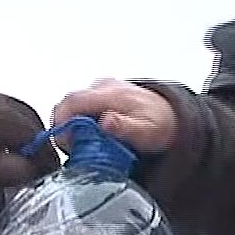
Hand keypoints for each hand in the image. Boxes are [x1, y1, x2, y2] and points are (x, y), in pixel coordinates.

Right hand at [50, 79, 177, 154]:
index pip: (72, 101)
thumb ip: (125, 128)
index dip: (60, 122)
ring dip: (73, 126)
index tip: (64, 142)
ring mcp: (101, 89)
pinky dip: (81, 122)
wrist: (173, 116)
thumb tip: (105, 121)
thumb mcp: (146, 132)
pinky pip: (82, 108)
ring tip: (85, 144)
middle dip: (65, 126)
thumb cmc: (161, 125)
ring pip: (74, 106)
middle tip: (74, 148)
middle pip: (69, 104)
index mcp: (110, 93)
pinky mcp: (102, 95)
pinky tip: (93, 136)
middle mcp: (102, 86)